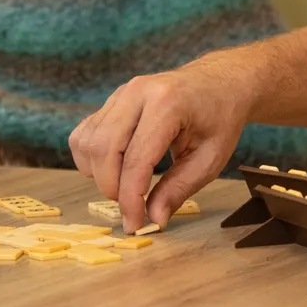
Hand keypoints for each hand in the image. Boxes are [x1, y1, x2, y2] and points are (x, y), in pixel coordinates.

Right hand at [68, 55, 256, 231]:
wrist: (221, 82)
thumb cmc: (220, 118)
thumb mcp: (210, 158)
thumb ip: (179, 189)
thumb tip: (153, 219)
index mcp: (168, 104)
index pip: (136, 159)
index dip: (130, 198)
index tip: (134, 224)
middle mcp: (139, 92)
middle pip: (103, 148)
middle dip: (111, 187)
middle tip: (131, 207)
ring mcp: (122, 93)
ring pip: (88, 141)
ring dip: (99, 174)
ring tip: (126, 185)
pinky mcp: (113, 99)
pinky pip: (85, 132)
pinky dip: (91, 157)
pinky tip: (114, 168)